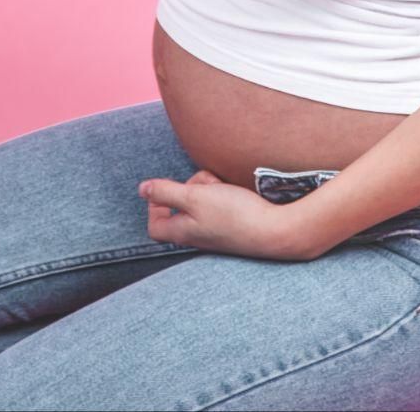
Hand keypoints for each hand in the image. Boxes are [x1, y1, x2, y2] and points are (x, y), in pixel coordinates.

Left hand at [139, 170, 320, 259]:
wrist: (277, 231)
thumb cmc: (234, 215)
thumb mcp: (194, 197)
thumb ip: (165, 192)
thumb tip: (142, 189)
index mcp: (183, 233)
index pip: (155, 227)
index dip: (155, 207)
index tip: (166, 191)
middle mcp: (198, 236)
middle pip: (181, 209)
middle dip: (189, 188)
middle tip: (203, 182)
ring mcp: (217, 234)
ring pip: (202, 205)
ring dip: (209, 188)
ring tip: (223, 186)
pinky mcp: (234, 228)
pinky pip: (221, 208)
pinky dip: (225, 195)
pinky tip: (235, 193)